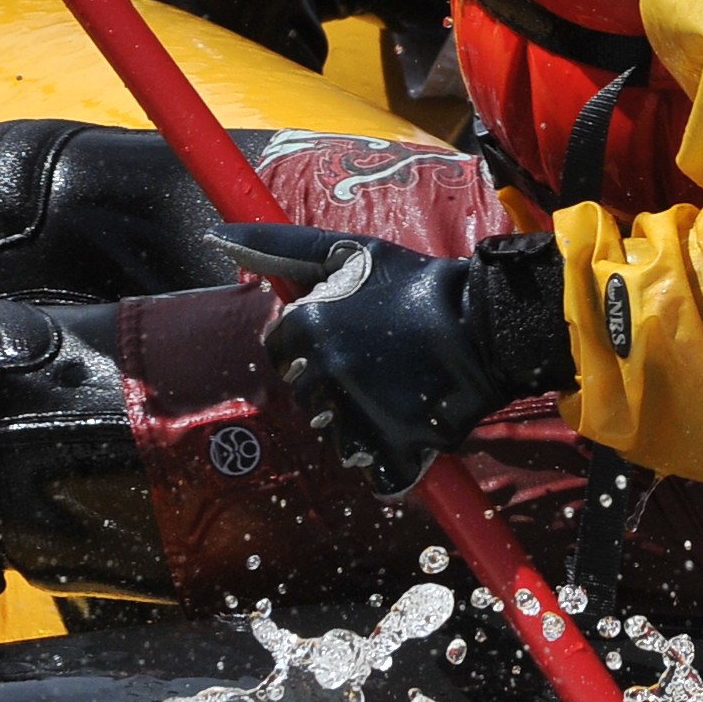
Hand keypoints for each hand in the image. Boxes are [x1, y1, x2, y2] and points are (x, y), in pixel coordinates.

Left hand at [219, 224, 547, 496]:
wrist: (485, 324)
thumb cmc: (414, 284)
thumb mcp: (348, 252)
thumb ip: (280, 245)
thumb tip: (217, 235)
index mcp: (308, 325)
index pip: (280, 351)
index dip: (310, 345)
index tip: (346, 336)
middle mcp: (323, 372)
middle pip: (306, 394)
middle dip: (333, 383)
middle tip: (377, 360)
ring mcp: (354, 413)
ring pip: (333, 432)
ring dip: (357, 419)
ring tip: (396, 388)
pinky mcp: (388, 447)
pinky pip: (368, 466)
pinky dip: (385, 454)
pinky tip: (407, 420)